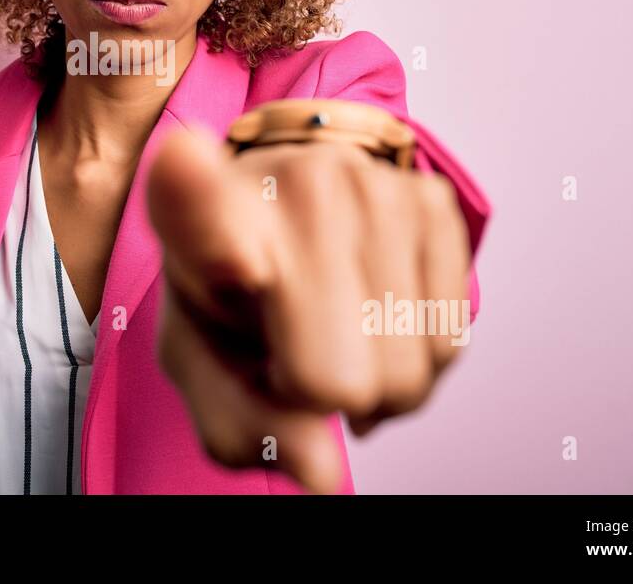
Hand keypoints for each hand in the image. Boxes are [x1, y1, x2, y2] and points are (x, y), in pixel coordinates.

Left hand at [145, 121, 471, 493]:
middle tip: (289, 353)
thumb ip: (238, 421)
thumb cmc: (227, 286)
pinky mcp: (431, 199)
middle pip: (339, 378)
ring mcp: (370, 185)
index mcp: (200, 217)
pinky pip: (450, 339)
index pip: (197, 203)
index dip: (191, 188)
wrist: (276, 200)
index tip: (182, 160)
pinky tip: (374, 317)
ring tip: (332, 331)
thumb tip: (320, 473)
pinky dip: (416, 353)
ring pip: (409, 369)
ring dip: (376, 378)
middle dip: (321, 396)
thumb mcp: (198, 356)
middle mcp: (292, 184)